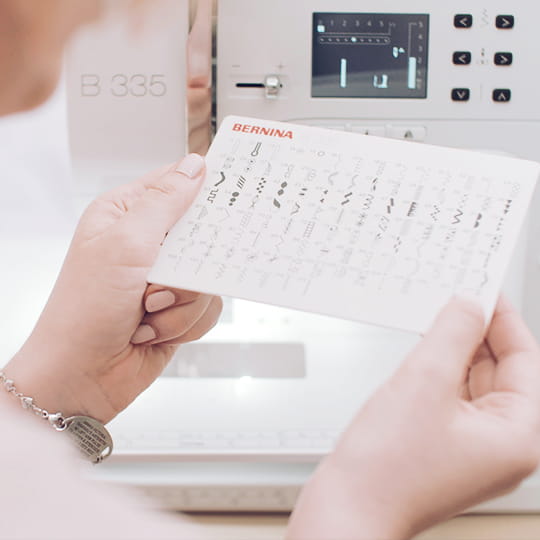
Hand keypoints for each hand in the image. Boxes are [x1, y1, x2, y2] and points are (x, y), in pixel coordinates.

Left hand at [5, 155, 221, 423]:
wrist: (82, 375)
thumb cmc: (86, 309)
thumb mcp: (125, 243)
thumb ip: (164, 202)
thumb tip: (195, 166)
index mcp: (126, 216)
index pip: (175, 185)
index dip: (203, 188)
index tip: (231, 193)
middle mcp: (146, 245)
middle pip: (201, 235)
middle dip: (189, 265)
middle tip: (172, 274)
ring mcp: (163, 279)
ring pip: (207, 278)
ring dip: (181, 302)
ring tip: (148, 310)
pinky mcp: (177, 310)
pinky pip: (208, 308)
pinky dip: (184, 323)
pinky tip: (154, 329)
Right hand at [288, 297, 539, 539]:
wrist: (346, 509)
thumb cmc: (385, 468)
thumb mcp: (424, 381)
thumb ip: (452, 333)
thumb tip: (469, 304)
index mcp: (518, 437)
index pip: (525, 360)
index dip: (503, 318)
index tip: (484, 288)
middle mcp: (502, 445)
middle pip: (501, 370)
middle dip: (478, 330)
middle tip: (456, 296)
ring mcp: (472, 447)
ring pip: (473, 381)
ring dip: (456, 347)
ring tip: (436, 316)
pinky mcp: (444, 444)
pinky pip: (451, 395)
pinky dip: (440, 368)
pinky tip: (424, 349)